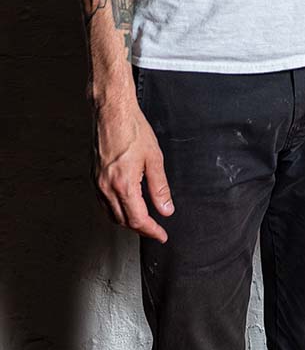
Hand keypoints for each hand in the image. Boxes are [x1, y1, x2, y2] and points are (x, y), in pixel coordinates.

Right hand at [93, 93, 172, 241]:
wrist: (112, 113)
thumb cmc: (134, 130)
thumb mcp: (155, 158)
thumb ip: (160, 187)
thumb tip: (166, 209)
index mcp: (123, 185)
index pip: (138, 219)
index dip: (151, 230)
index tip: (162, 235)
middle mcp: (106, 188)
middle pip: (123, 221)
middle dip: (140, 228)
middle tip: (156, 229)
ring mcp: (97, 184)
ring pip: (111, 214)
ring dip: (127, 221)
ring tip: (144, 220)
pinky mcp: (93, 178)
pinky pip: (103, 203)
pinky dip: (116, 210)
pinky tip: (127, 205)